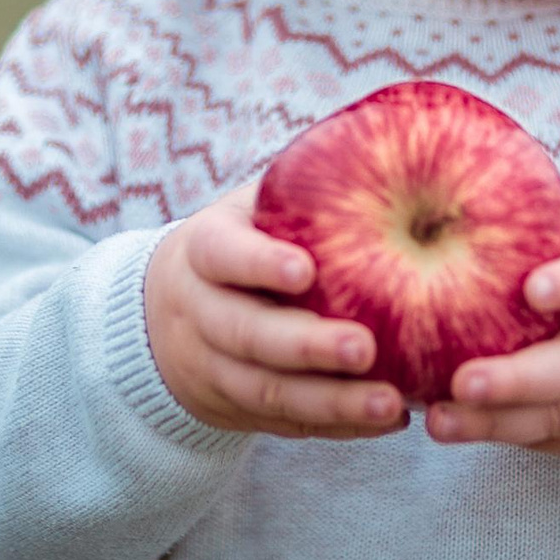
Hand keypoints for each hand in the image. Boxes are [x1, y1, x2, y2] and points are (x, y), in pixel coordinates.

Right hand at [142, 180, 408, 439]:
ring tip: (392, 403)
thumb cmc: (244, 240)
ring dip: (330, 402)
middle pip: (245, 335)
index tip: (305, 269)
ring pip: (267, 393)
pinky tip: (389, 419)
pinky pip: (287, 426)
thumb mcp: (252, 206)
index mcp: (203, 253)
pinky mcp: (240, 410)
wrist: (167, 314)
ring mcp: (215, 369)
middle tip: (364, 348)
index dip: (258, 263)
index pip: (222, 255)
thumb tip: (392, 133)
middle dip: (304, 347)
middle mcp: (201, 314)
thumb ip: (303, 184)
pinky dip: (337, 426)